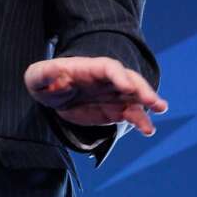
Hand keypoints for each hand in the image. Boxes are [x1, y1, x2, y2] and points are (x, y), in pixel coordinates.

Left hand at [24, 57, 167, 135]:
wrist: (52, 94)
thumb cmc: (44, 81)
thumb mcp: (37, 76)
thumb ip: (44, 74)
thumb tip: (54, 72)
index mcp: (86, 68)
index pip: (106, 67)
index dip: (117, 74)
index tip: (126, 85)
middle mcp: (104, 79)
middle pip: (127, 78)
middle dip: (141, 88)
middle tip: (154, 101)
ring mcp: (112, 93)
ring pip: (134, 96)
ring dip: (147, 102)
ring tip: (160, 110)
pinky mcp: (115, 109)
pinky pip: (131, 113)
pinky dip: (141, 120)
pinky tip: (148, 129)